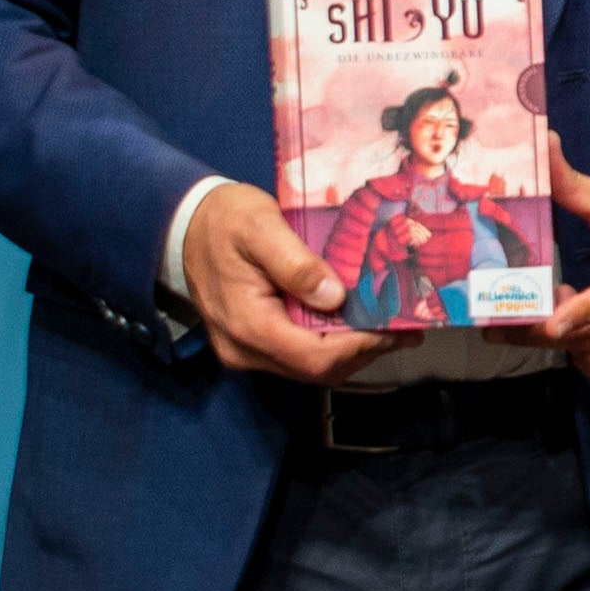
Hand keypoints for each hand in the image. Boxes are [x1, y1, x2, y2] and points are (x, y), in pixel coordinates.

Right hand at [183, 180, 417, 383]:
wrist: (184, 225)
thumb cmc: (223, 221)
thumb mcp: (260, 228)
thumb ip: (297, 264)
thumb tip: (336, 297)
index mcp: (248, 324)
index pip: (315, 357)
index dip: (362, 347)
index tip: (396, 327)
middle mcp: (245, 349)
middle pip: (318, 369)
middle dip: (366, 350)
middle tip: (405, 326)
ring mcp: (247, 351)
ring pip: (312, 367)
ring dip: (353, 349)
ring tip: (390, 324)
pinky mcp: (252, 343)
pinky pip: (299, 354)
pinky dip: (333, 343)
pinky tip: (357, 321)